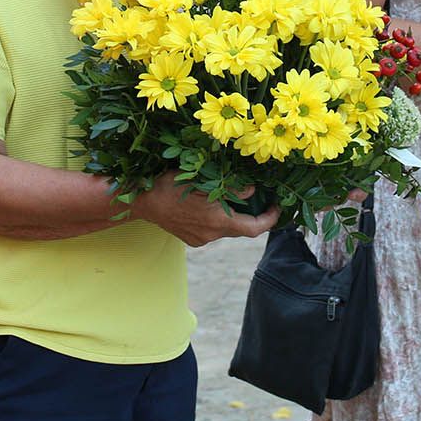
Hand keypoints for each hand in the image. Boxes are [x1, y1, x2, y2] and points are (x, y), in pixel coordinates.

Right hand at [131, 173, 277, 246]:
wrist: (142, 202)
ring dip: (232, 216)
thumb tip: (252, 191)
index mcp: (217, 220)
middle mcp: (211, 234)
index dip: (270, 220)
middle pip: (241, 229)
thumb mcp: (202, 179)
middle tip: (261, 200)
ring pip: (226, 229)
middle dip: (252, 215)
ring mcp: (201, 240)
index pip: (254, 228)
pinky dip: (217, 219)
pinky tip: (207, 206)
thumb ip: (230, 187)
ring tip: (229, 198)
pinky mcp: (192, 240)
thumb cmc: (171, 186)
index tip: (278, 208)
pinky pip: (212, 231)